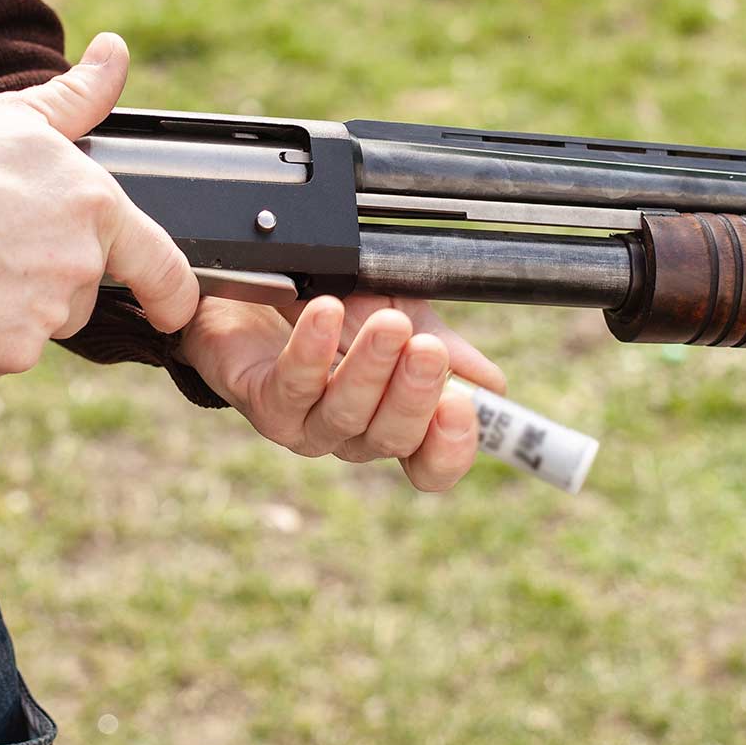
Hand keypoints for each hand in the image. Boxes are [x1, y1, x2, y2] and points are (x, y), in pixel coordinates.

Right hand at [0, 33, 198, 378]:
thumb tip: (114, 52)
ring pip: (44, 320)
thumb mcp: (11, 118)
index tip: (172, 307)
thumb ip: (77, 97)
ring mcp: (46, 313)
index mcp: (95, 207)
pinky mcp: (9, 352)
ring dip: (16, 306)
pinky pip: (5, 351)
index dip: (174, 293)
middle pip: (84, 289)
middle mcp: (81, 265)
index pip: (163, 266)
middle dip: (49, 275)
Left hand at [178, 294, 506, 490]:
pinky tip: (328, 314)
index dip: (452, 447)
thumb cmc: (334, 304)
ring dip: (370, 369)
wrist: (255, 282)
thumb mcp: (402, 311)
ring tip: (388, 325)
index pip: (432, 463)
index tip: (463, 407)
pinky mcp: (261, 402)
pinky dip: (312, 350)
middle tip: (427, 350)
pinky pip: (291, 386)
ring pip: (344, 415)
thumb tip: (490, 387)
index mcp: (394, 420)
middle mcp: (352, 434)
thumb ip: (442, 345)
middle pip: (392, 439)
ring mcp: (305, 425)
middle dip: (415, 394)